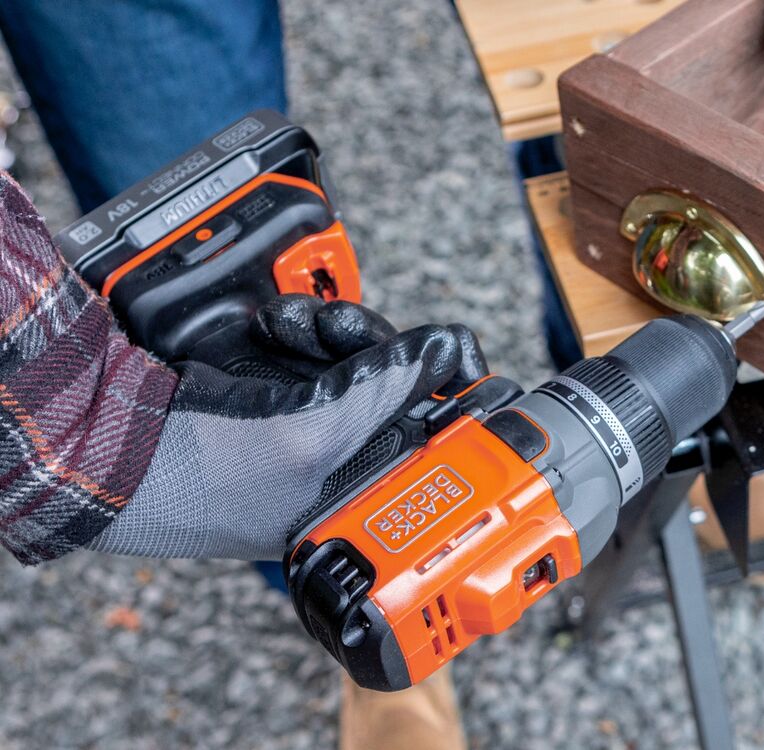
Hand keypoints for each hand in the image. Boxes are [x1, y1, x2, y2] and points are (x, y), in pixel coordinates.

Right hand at [89, 297, 468, 560]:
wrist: (114, 439)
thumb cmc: (205, 475)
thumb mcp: (310, 440)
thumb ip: (382, 392)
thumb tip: (445, 352)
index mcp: (356, 490)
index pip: (430, 434)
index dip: (449, 393)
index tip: (455, 353)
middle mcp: (340, 453)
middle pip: (401, 383)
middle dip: (375, 349)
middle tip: (340, 331)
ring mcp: (309, 412)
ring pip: (361, 352)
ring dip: (334, 329)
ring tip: (292, 327)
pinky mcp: (281, 376)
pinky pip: (319, 337)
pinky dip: (303, 322)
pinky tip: (275, 324)